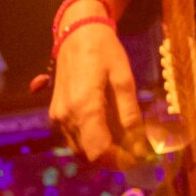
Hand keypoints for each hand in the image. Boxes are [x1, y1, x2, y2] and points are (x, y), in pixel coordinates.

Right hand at [47, 11, 147, 167]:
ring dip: (99, 151)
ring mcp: (57, 116)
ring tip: (122, 141)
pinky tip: (105, 129)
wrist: (77, 33)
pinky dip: (88, 141)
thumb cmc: (104, 52)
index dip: (118, 161)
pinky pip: (72, 138)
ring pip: (79, 149)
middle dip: (111, 158)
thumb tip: (140, 144)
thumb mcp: (124, 78)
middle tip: (132, 150)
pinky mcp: (55, 113)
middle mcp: (66, 116)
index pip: (98, 151)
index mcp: (84, 107)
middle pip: (88, 154)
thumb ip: (129, 113)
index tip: (136, 159)